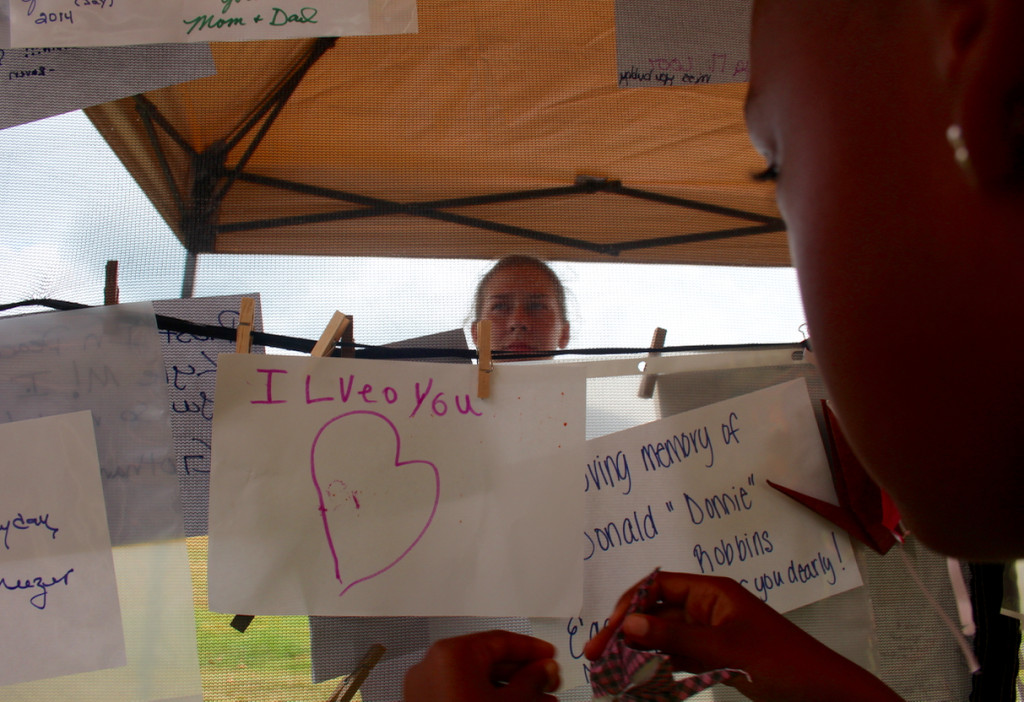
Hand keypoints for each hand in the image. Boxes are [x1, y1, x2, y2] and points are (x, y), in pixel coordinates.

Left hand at [403, 630, 559, 701]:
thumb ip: (533, 680)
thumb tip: (545, 668)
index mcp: (453, 653)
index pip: (500, 641)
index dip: (531, 649)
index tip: (551, 657)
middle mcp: (433, 665)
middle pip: (487, 661)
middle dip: (523, 674)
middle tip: (549, 684)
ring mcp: (424, 688)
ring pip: (475, 681)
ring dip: (508, 691)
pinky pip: (460, 695)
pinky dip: (485, 700)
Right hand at [584, 571, 902, 701]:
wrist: (826, 695)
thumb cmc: (783, 663)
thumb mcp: (725, 649)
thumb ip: (676, 636)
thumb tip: (629, 624)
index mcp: (713, 592)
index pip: (658, 586)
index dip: (630, 605)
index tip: (609, 631)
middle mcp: (709, 609)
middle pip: (656, 612)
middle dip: (627, 631)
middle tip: (597, 656)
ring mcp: (712, 635)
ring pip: (664, 637)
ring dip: (639, 651)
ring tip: (612, 671)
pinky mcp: (718, 660)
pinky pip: (679, 658)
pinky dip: (660, 667)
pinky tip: (641, 680)